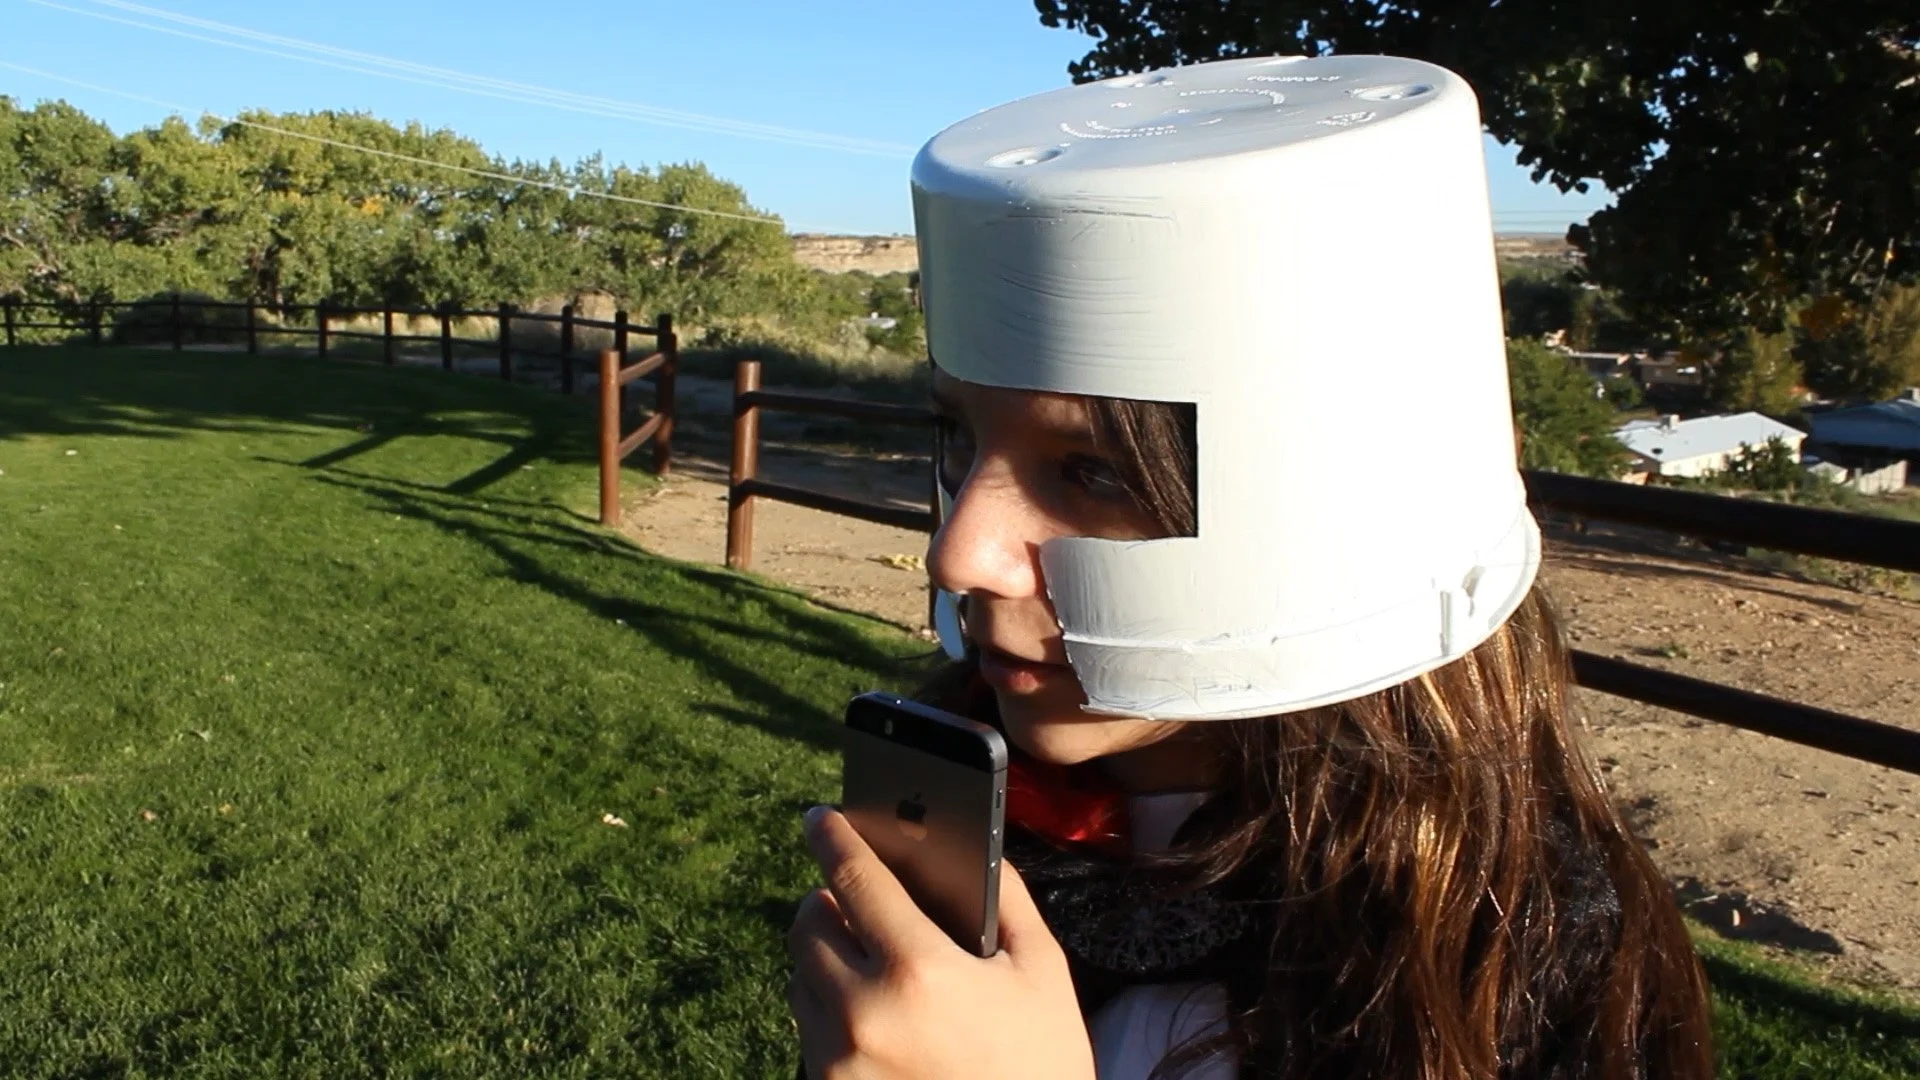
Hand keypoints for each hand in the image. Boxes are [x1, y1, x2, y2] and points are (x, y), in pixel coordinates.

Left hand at [786, 805, 1095, 1079]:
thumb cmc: (1042, 1065)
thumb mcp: (1041, 973)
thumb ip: (1005, 899)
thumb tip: (973, 849)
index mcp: (919, 970)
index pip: (853, 878)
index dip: (833, 837)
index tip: (818, 817)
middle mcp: (863, 1012)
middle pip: (807, 924)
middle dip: (827, 901)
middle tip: (853, 899)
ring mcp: (836, 1061)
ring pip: (799, 977)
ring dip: (824, 957)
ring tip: (868, 960)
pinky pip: (806, 1031)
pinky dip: (826, 1008)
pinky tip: (870, 1014)